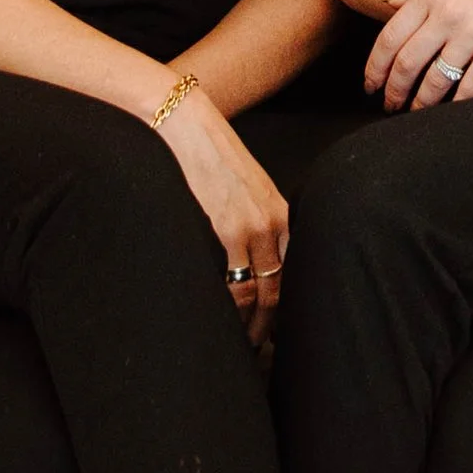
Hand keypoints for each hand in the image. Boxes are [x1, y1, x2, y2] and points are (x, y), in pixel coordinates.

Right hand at [153, 87, 289, 340]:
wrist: (181, 121)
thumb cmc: (201, 151)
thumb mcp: (239, 182)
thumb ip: (247, 215)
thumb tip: (238, 251)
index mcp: (277, 210)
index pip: (291, 268)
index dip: (284, 304)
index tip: (272, 328)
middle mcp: (272, 221)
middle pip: (282, 288)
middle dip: (270, 324)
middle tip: (256, 351)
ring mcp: (251, 226)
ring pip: (261, 293)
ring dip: (251, 326)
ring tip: (238, 348)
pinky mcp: (226, 228)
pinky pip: (236, 282)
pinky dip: (232, 310)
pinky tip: (222, 324)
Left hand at [367, 0, 472, 109]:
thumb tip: (387, 2)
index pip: (389, 37)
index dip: (374, 67)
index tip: (369, 84)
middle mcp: (447, 13)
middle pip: (406, 63)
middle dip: (393, 90)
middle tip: (389, 105)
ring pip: (436, 79)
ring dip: (420, 103)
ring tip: (415, 113)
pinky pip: (471, 86)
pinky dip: (457, 104)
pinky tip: (451, 113)